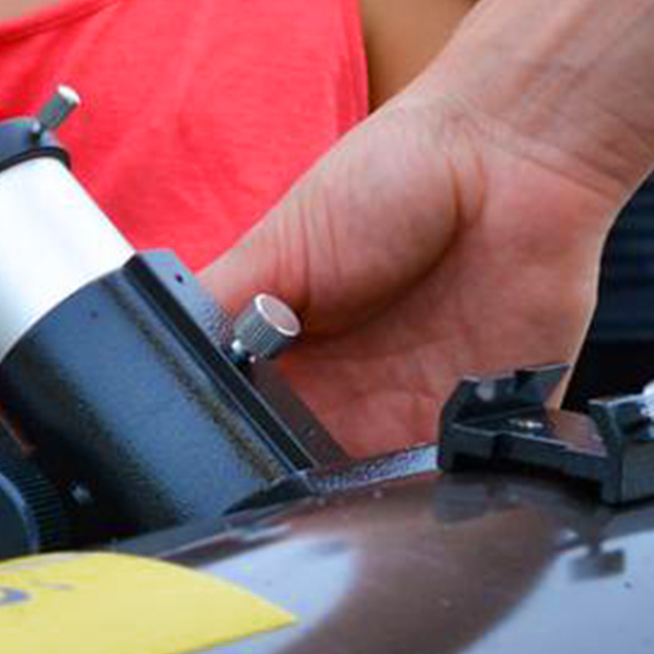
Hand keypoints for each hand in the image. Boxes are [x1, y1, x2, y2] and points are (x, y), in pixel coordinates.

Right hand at [199, 86, 628, 456]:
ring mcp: (423, 413)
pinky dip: (450, 488)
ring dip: (375, 497)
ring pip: (388, 495)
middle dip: (308, 490)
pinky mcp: (493, 420)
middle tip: (305, 471)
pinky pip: (468, 481)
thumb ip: (214, 313)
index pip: (251, 438)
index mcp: (293, 362)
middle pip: (317, 479)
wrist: (507, 155)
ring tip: (363, 470)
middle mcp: (356, 397)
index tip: (236, 464)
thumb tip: (146, 371)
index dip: (241, 461)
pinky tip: (430, 466)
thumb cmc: (391, 175)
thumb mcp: (273, 244)